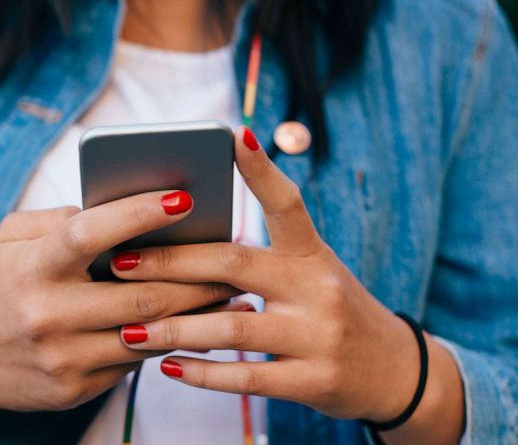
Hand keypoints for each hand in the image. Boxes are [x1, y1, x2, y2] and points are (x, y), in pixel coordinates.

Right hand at [0, 191, 238, 433]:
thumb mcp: (12, 239)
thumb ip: (63, 220)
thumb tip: (128, 208)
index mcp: (30, 267)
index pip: (89, 234)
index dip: (138, 213)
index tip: (184, 196)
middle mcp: (46, 315)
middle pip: (139, 294)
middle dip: (196, 275)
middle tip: (236, 254)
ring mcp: (61, 358)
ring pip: (147, 332)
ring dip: (197, 313)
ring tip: (233, 290)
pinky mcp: (74, 389)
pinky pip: (134, 362)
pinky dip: (168, 339)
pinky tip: (196, 324)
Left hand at [111, 127, 464, 442]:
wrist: (396, 372)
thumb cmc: (334, 311)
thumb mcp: (313, 273)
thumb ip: (262, 257)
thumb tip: (185, 238)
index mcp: (314, 254)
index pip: (288, 203)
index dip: (261, 170)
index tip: (232, 135)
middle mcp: (319, 288)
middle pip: (235, 264)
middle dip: (171, 262)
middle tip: (121, 261)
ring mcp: (318, 336)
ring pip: (233, 327)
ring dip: (174, 328)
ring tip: (129, 329)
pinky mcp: (314, 381)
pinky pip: (247, 377)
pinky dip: (202, 374)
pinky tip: (167, 368)